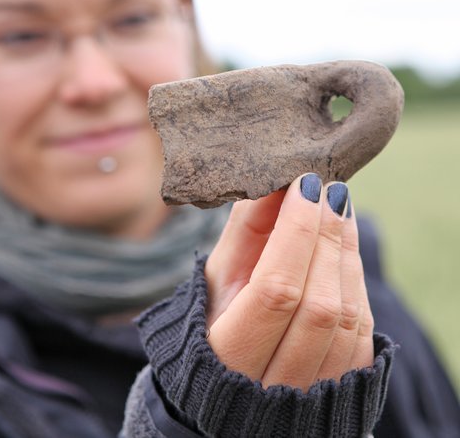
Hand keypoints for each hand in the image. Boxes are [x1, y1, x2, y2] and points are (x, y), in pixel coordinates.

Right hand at [204, 174, 373, 390]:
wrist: (233, 382)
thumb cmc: (216, 321)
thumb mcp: (215, 280)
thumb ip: (244, 233)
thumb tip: (275, 184)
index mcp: (228, 359)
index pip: (276, 291)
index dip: (296, 235)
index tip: (304, 186)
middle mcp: (273, 388)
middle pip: (319, 305)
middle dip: (327, 237)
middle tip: (328, 189)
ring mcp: (313, 393)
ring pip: (348, 318)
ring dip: (346, 254)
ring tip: (338, 208)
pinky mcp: (343, 386)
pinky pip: (362, 330)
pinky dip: (355, 281)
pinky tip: (344, 247)